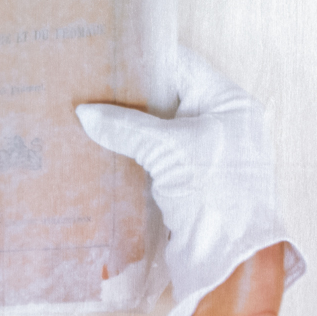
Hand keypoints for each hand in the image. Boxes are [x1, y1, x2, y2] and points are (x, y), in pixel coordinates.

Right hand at [75, 47, 305, 315]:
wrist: (230, 261)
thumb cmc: (215, 195)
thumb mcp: (168, 150)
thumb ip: (127, 127)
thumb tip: (86, 113)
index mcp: (230, 104)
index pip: (183, 67)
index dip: (146, 60)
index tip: (109, 54)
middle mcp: (222, 125)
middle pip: (169, 99)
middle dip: (131, 97)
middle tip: (90, 85)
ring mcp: (207, 155)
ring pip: (160, 130)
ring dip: (129, 128)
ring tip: (88, 115)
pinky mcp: (190, 184)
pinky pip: (157, 158)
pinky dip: (134, 154)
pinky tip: (102, 149)